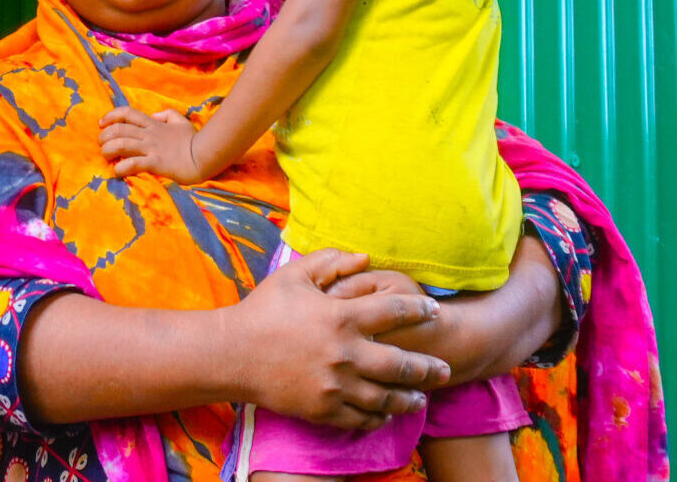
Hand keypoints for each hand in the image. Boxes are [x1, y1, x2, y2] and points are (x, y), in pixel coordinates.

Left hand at [99, 106, 204, 182]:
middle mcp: (148, 134)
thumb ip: (167, 115)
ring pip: (121, 144)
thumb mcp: (181, 121)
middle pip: (119, 129)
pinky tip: (117, 172)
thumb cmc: (194, 140)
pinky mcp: (155, 163)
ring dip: (108, 150)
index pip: (127, 113)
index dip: (111, 116)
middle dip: (105, 136)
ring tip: (106, 156)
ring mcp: (151, 148)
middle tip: (101, 144)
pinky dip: (121, 168)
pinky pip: (132, 164)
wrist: (205, 155)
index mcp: (153, 124)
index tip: (102, 123)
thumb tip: (155, 115)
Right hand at [228, 250, 449, 430]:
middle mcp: (345, 353)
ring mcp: (336, 385)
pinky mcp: (324, 409)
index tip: (434, 310)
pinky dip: (379, 417)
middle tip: (444, 369)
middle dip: (429, 368)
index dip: (420, 309)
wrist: (232, 354)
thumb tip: (365, 257)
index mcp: (341, 317)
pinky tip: (387, 413)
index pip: (395, 311)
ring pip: (387, 398)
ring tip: (421, 397)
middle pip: (402, 364)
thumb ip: (331, 262)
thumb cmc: (262, 310)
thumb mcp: (293, 275)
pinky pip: (362, 418)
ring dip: (410, 398)